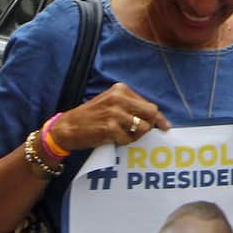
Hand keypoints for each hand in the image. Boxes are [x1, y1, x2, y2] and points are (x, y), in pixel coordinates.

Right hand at [49, 83, 170, 150]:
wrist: (68, 127)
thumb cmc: (92, 116)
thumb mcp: (111, 102)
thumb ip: (131, 106)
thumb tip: (157, 119)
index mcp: (121, 89)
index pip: (149, 105)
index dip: (158, 118)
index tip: (165, 126)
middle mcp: (119, 98)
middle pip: (151, 113)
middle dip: (150, 125)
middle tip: (143, 133)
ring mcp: (114, 113)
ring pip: (143, 128)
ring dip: (136, 136)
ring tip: (123, 135)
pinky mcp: (110, 128)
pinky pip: (129, 139)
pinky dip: (124, 142)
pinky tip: (114, 139)